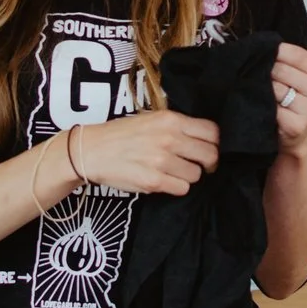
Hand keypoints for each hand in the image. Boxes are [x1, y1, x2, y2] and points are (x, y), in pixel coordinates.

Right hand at [71, 109, 220, 196]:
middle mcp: (169, 138)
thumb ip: (177, 126)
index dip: (215, 143)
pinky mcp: (154, 181)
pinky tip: (164, 181)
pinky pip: (182, 188)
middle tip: (199, 166)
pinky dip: (176, 187)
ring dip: (188, 176)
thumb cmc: (121, 135)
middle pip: (210, 155)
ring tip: (173, 172)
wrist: (91, 151)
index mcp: (171, 120)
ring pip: (196, 175)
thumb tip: (203, 138)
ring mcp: (162, 160)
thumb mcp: (151, 119)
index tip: (209, 149)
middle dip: (208, 163)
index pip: (212, 132)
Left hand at [271, 43, 306, 153]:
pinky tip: (266, 106)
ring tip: (265, 92)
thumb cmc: (296, 98)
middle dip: (268, 70)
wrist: (297, 133)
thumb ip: (291, 61)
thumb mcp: (301, 76)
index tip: (265, 53)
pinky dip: (264, 105)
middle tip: (263, 76)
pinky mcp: (297, 126)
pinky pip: (272, 107)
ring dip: (264, 88)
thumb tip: (266, 47)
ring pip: (275, 88)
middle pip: (283, 70)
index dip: (276, 51)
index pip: (297, 54)